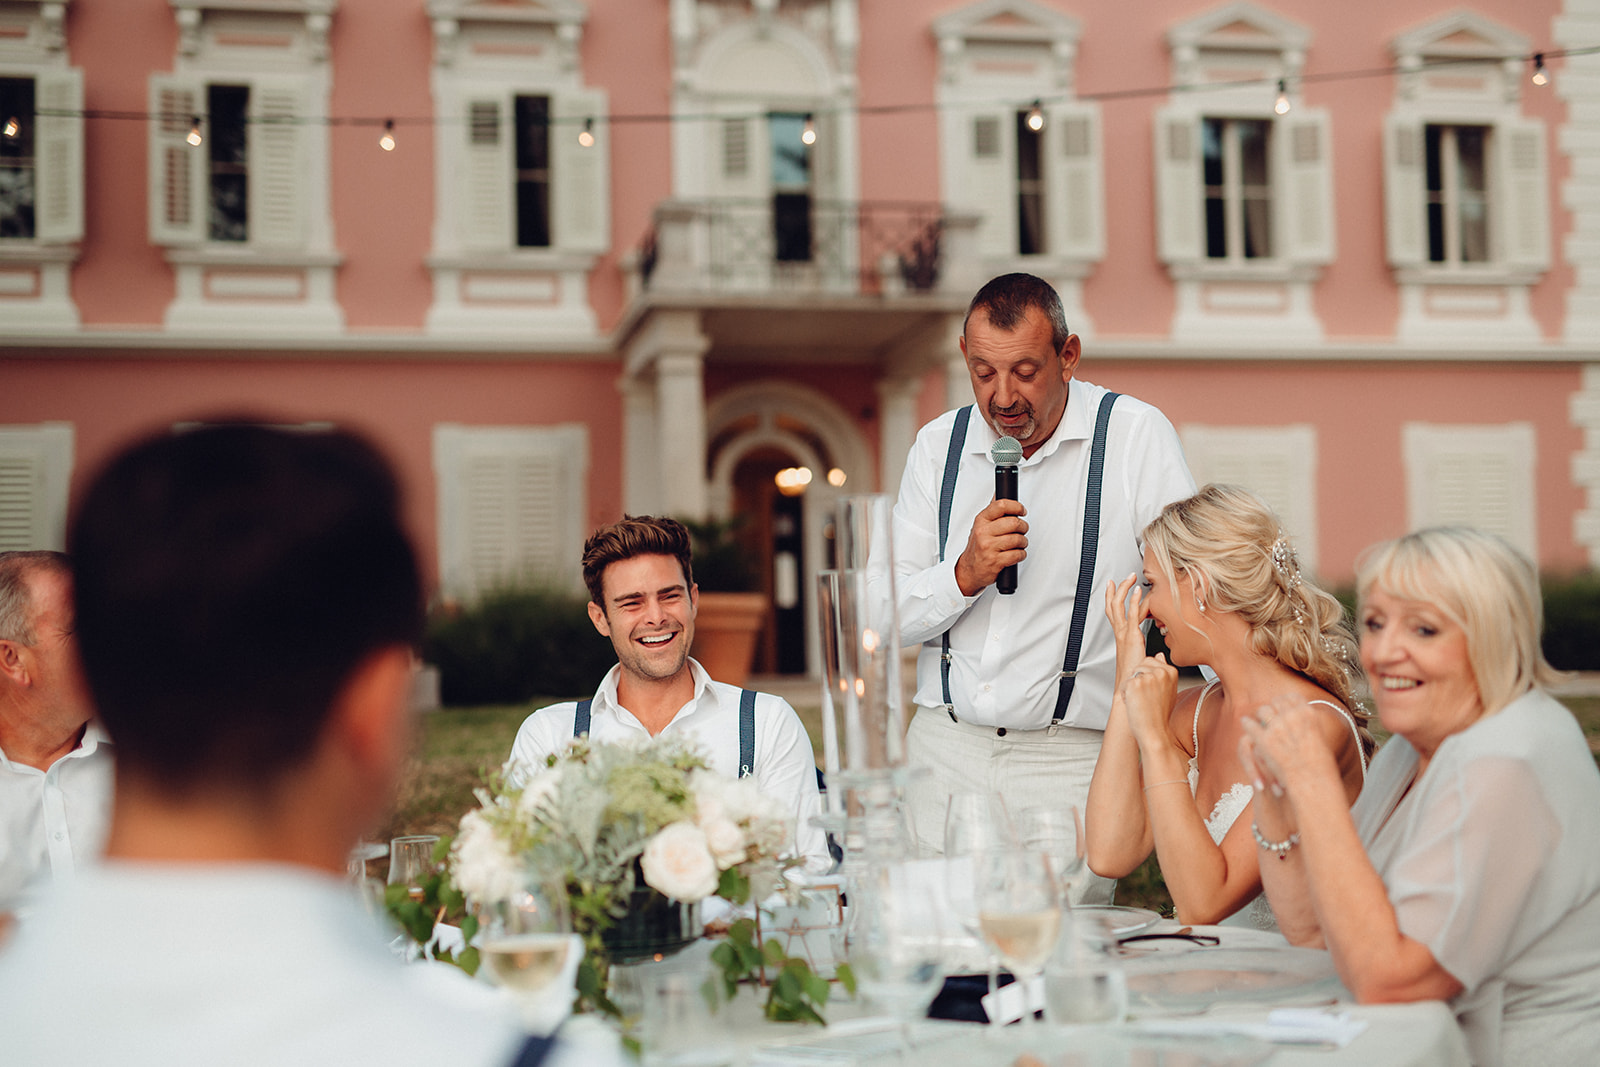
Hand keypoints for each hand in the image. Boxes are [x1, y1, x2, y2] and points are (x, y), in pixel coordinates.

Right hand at [953, 497, 1026, 595]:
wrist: (969, 570)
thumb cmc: (977, 547)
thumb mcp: (980, 525)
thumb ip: (992, 510)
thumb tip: (998, 493)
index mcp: (981, 520)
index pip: (1001, 505)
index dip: (1016, 506)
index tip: (1022, 510)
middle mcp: (983, 532)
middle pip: (1014, 522)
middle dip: (1023, 527)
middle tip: (1022, 530)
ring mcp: (989, 547)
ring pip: (1018, 539)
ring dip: (1023, 542)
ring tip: (1019, 543)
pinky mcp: (995, 561)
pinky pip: (1017, 554)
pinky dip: (1021, 554)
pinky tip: (1016, 554)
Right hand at [1104, 574, 1150, 688]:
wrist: (1131, 689)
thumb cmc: (1136, 679)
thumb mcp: (1145, 663)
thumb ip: (1152, 656)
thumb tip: (1159, 654)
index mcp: (1123, 638)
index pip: (1115, 614)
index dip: (1114, 600)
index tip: (1116, 588)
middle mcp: (1121, 634)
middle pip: (1112, 606)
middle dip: (1116, 590)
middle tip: (1119, 578)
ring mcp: (1124, 634)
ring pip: (1118, 607)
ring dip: (1123, 590)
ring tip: (1129, 578)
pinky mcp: (1131, 637)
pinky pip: (1131, 615)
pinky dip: (1133, 601)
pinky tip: (1137, 592)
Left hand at [1122, 653, 1177, 749]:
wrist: (1155, 732)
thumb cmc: (1159, 715)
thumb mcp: (1167, 690)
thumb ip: (1163, 672)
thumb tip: (1159, 655)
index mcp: (1171, 671)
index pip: (1150, 660)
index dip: (1146, 677)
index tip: (1152, 692)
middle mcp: (1162, 672)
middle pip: (1139, 664)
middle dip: (1138, 679)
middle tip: (1146, 698)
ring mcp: (1149, 676)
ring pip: (1131, 673)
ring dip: (1131, 687)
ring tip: (1142, 701)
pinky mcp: (1136, 683)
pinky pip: (1124, 683)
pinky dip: (1125, 695)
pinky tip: (1135, 704)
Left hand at [1239, 695, 1339, 801]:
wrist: (1313, 782)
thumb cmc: (1320, 765)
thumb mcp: (1319, 739)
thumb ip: (1307, 725)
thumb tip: (1298, 715)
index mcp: (1308, 713)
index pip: (1292, 698)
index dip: (1285, 701)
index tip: (1282, 705)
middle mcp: (1292, 716)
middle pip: (1276, 702)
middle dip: (1273, 708)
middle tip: (1270, 712)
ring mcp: (1277, 727)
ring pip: (1263, 710)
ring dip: (1261, 715)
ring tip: (1258, 718)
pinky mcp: (1264, 739)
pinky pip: (1250, 724)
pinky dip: (1248, 723)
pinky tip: (1246, 723)